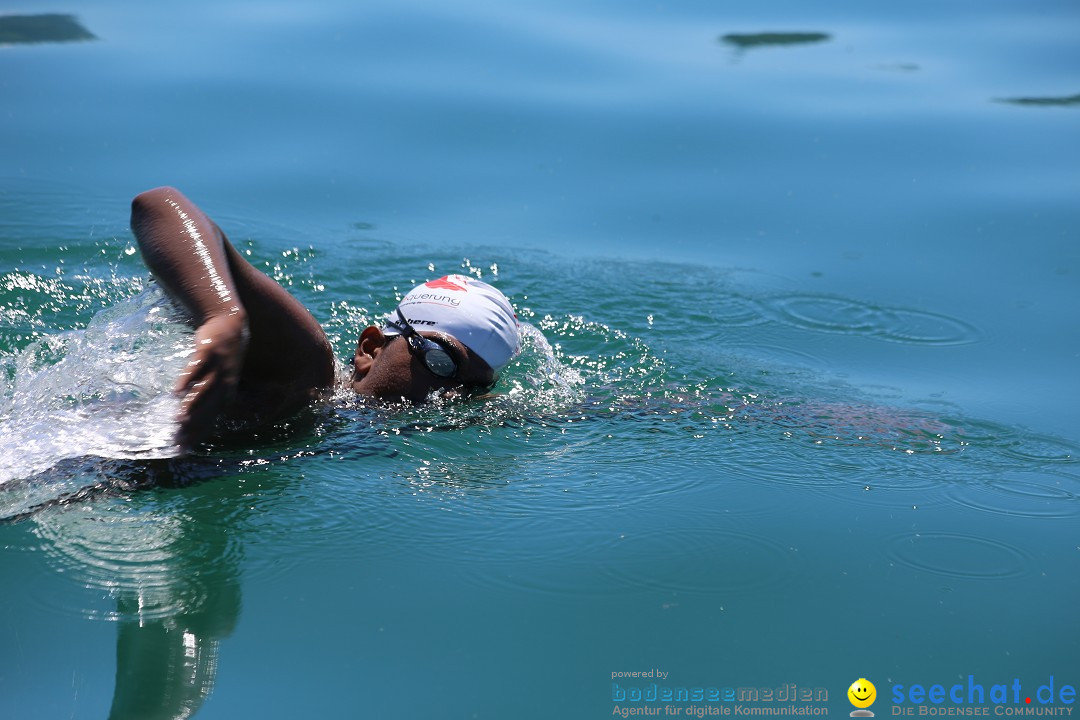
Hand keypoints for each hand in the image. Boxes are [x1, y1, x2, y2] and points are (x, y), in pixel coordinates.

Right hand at [174, 312, 249, 451]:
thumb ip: (209, 395)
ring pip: (204, 390)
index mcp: (226, 391)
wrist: (229, 324)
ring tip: (178, 420)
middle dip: (194, 425)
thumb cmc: (221, 356)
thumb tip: (191, 415)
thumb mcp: (221, 378)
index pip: (212, 417)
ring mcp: (217, 367)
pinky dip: (187, 380)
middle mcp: (224, 382)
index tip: (184, 447)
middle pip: (208, 407)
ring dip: (191, 405)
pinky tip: (175, 391)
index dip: (199, 432)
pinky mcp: (208, 352)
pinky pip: (196, 368)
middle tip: (178, 438)